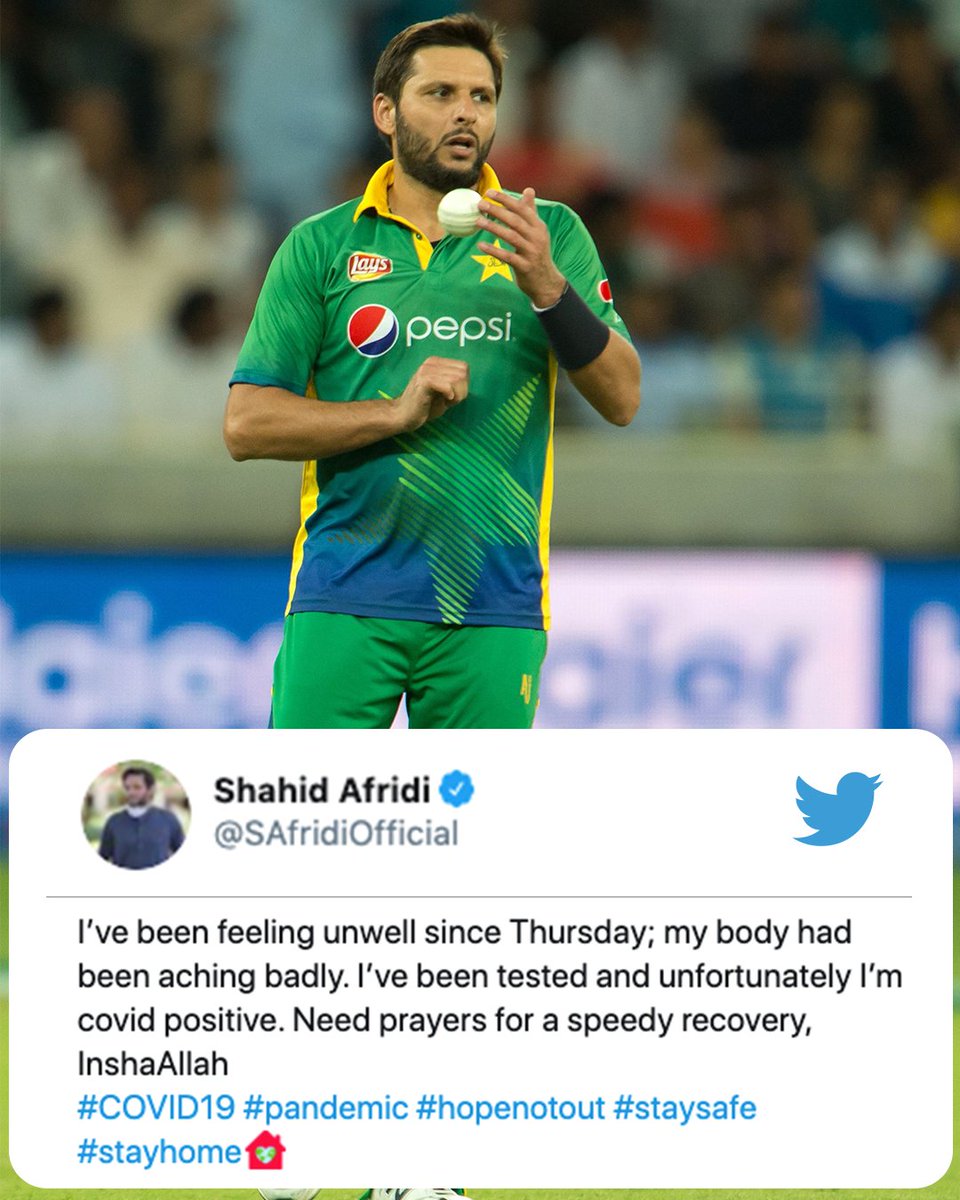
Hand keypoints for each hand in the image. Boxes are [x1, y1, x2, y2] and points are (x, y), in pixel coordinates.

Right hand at [391, 356, 468, 431]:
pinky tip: (444, 401)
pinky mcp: (423, 381)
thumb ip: (455, 383)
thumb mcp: (444, 391)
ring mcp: (426, 371)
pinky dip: (450, 395)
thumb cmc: (425, 406)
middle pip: (462, 373)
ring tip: (445, 402)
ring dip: (456, 395)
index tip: (452, 395)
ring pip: (457, 379)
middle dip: (461, 390)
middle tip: (449, 400)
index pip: (464, 367)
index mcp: (436, 362)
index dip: (463, 384)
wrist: (403, 416)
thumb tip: (466, 379)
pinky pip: (447, 385)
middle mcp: (431, 363)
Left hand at [477, 187, 565, 307]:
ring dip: (494, 228)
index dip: (506, 199)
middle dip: (497, 211)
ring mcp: (531, 252)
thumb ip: (531, 212)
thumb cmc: (537, 254)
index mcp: (538, 226)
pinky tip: (481, 245)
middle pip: (516, 220)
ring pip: (511, 236)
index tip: (490, 192)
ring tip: (478, 221)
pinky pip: (507, 257)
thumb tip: (528, 190)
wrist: (546, 282)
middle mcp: (537, 237)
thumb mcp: (537, 232)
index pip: (522, 208)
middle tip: (480, 204)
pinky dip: (494, 250)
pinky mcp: (525, 267)